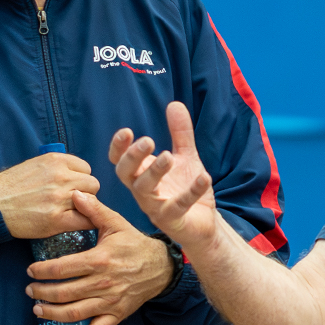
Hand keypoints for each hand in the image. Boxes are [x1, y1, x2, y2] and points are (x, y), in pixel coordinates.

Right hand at [0, 152, 99, 238]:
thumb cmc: (11, 186)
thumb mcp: (35, 165)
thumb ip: (57, 167)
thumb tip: (76, 174)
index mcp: (56, 160)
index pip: (86, 168)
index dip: (81, 179)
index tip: (72, 187)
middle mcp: (61, 176)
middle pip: (92, 184)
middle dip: (85, 192)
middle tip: (71, 201)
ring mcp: (60, 198)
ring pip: (92, 201)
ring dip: (85, 207)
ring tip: (70, 211)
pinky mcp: (56, 219)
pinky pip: (85, 221)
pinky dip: (84, 223)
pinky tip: (75, 223)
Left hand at [25, 192, 172, 324]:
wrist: (161, 266)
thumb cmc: (134, 244)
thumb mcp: (116, 223)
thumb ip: (94, 210)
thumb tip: (75, 193)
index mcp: (100, 260)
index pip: (63, 268)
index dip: (42, 271)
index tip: (31, 270)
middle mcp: (103, 283)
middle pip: (64, 292)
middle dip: (41, 292)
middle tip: (29, 290)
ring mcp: (110, 301)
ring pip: (75, 312)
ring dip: (52, 313)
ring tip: (37, 309)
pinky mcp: (117, 314)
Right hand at [111, 101, 218, 250]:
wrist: (203, 222)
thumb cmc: (185, 188)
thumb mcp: (185, 157)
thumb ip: (180, 133)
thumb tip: (174, 103)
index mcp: (141, 174)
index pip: (120, 160)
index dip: (118, 147)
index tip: (127, 131)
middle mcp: (142, 191)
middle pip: (125, 174)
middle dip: (133, 157)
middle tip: (147, 140)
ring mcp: (155, 207)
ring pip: (145, 191)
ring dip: (155, 172)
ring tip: (169, 156)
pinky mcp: (173, 220)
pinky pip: (179, 206)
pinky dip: (192, 192)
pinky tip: (205, 177)